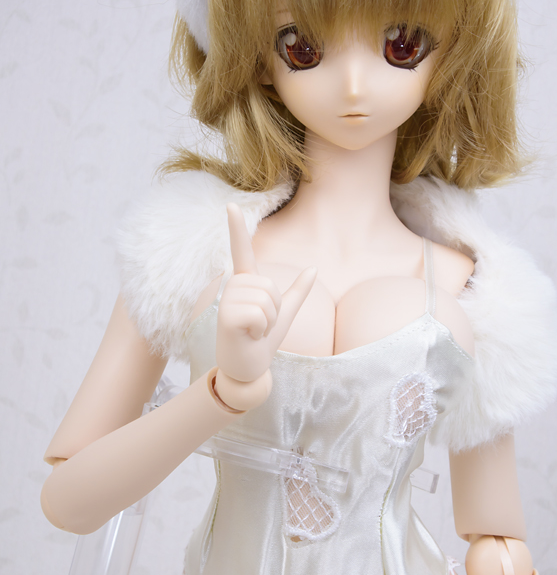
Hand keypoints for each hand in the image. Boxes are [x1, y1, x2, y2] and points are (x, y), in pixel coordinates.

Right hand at [216, 204, 316, 381]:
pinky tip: (248, 336)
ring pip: (267, 300)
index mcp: (246, 283)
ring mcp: (226, 300)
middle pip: (270, 286)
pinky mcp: (225, 316)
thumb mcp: (284, 314)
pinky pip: (259, 313)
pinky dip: (261, 329)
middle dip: (274, 310)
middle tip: (259, 326)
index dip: (236, 228)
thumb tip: (313, 268)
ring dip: (268, 321)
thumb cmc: (261, 342)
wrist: (248, 369)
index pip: (241, 251)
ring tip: (253, 331)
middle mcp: (232, 287)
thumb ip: (297, 291)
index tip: (230, 205)